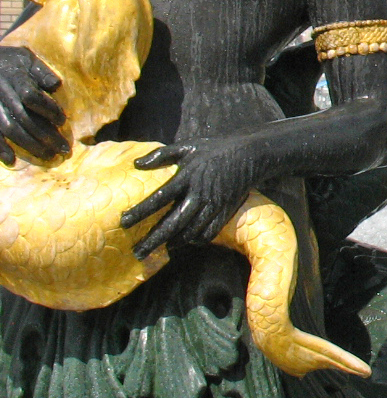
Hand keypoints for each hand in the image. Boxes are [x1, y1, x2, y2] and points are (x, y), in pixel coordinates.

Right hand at [0, 45, 65, 163]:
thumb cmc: (8, 61)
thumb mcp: (26, 58)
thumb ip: (42, 71)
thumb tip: (56, 86)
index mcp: (15, 77)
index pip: (32, 97)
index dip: (48, 110)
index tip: (63, 121)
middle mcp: (2, 93)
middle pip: (24, 118)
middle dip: (46, 135)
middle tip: (64, 149)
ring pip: (10, 129)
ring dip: (30, 145)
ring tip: (48, 156)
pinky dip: (0, 148)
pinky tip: (11, 161)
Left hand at [121, 139, 255, 258]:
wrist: (251, 154)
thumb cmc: (215, 149)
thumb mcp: (188, 146)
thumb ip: (161, 155)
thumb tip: (136, 165)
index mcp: (188, 176)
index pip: (159, 198)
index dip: (140, 211)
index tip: (124, 222)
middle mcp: (200, 193)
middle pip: (173, 222)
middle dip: (154, 239)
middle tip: (137, 251)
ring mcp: (214, 204)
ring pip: (191, 231)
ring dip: (174, 242)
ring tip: (160, 250)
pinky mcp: (225, 211)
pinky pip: (209, 232)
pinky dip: (196, 240)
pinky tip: (186, 241)